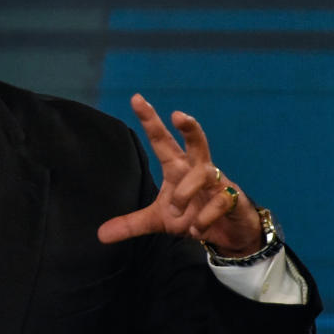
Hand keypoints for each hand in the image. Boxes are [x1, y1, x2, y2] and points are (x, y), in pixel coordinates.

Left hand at [97, 94, 262, 255]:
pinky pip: (218, 203)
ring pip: (202, 174)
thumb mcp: (159, 221)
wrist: (230, 235)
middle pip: (196, 141)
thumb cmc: (193, 217)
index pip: (162, 140)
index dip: (150, 120)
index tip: (136, 98)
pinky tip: (196, 229)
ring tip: (180, 217)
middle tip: (178, 114)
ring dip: (185, 194)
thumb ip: (131, 224)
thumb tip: (100, 235)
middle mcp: (197, 169)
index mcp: (178, 168)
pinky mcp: (233, 199)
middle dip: (189, 127)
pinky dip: (202, 219)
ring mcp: (218, 182)